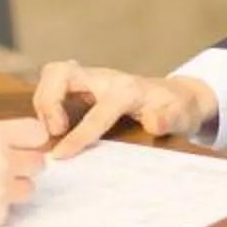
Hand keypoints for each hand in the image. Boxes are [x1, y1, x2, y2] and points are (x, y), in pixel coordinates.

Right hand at [0, 118, 48, 226]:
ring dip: (14, 189)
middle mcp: (2, 161)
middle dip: (25, 166)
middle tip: (9, 169)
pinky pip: (8, 210)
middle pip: (38, 162)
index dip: (31, 140)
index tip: (24, 145)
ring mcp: (2, 190)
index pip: (36, 133)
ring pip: (28, 189)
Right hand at [30, 61, 219, 160]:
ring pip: (54, 74)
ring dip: (44, 101)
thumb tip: (154, 122)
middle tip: (53, 131)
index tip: (61, 155)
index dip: (79, 134)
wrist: (177, 97)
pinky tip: (53, 127)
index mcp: (127, 90)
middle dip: (48, 100)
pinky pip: (54, 84)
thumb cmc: (178, 109)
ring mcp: (92, 79)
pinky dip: (46, 102)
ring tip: (50, 131)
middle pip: (62, 72)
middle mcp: (105, 78)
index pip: (98, 111)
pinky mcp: (83, 85)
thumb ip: (169, 119)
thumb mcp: (182, 117)